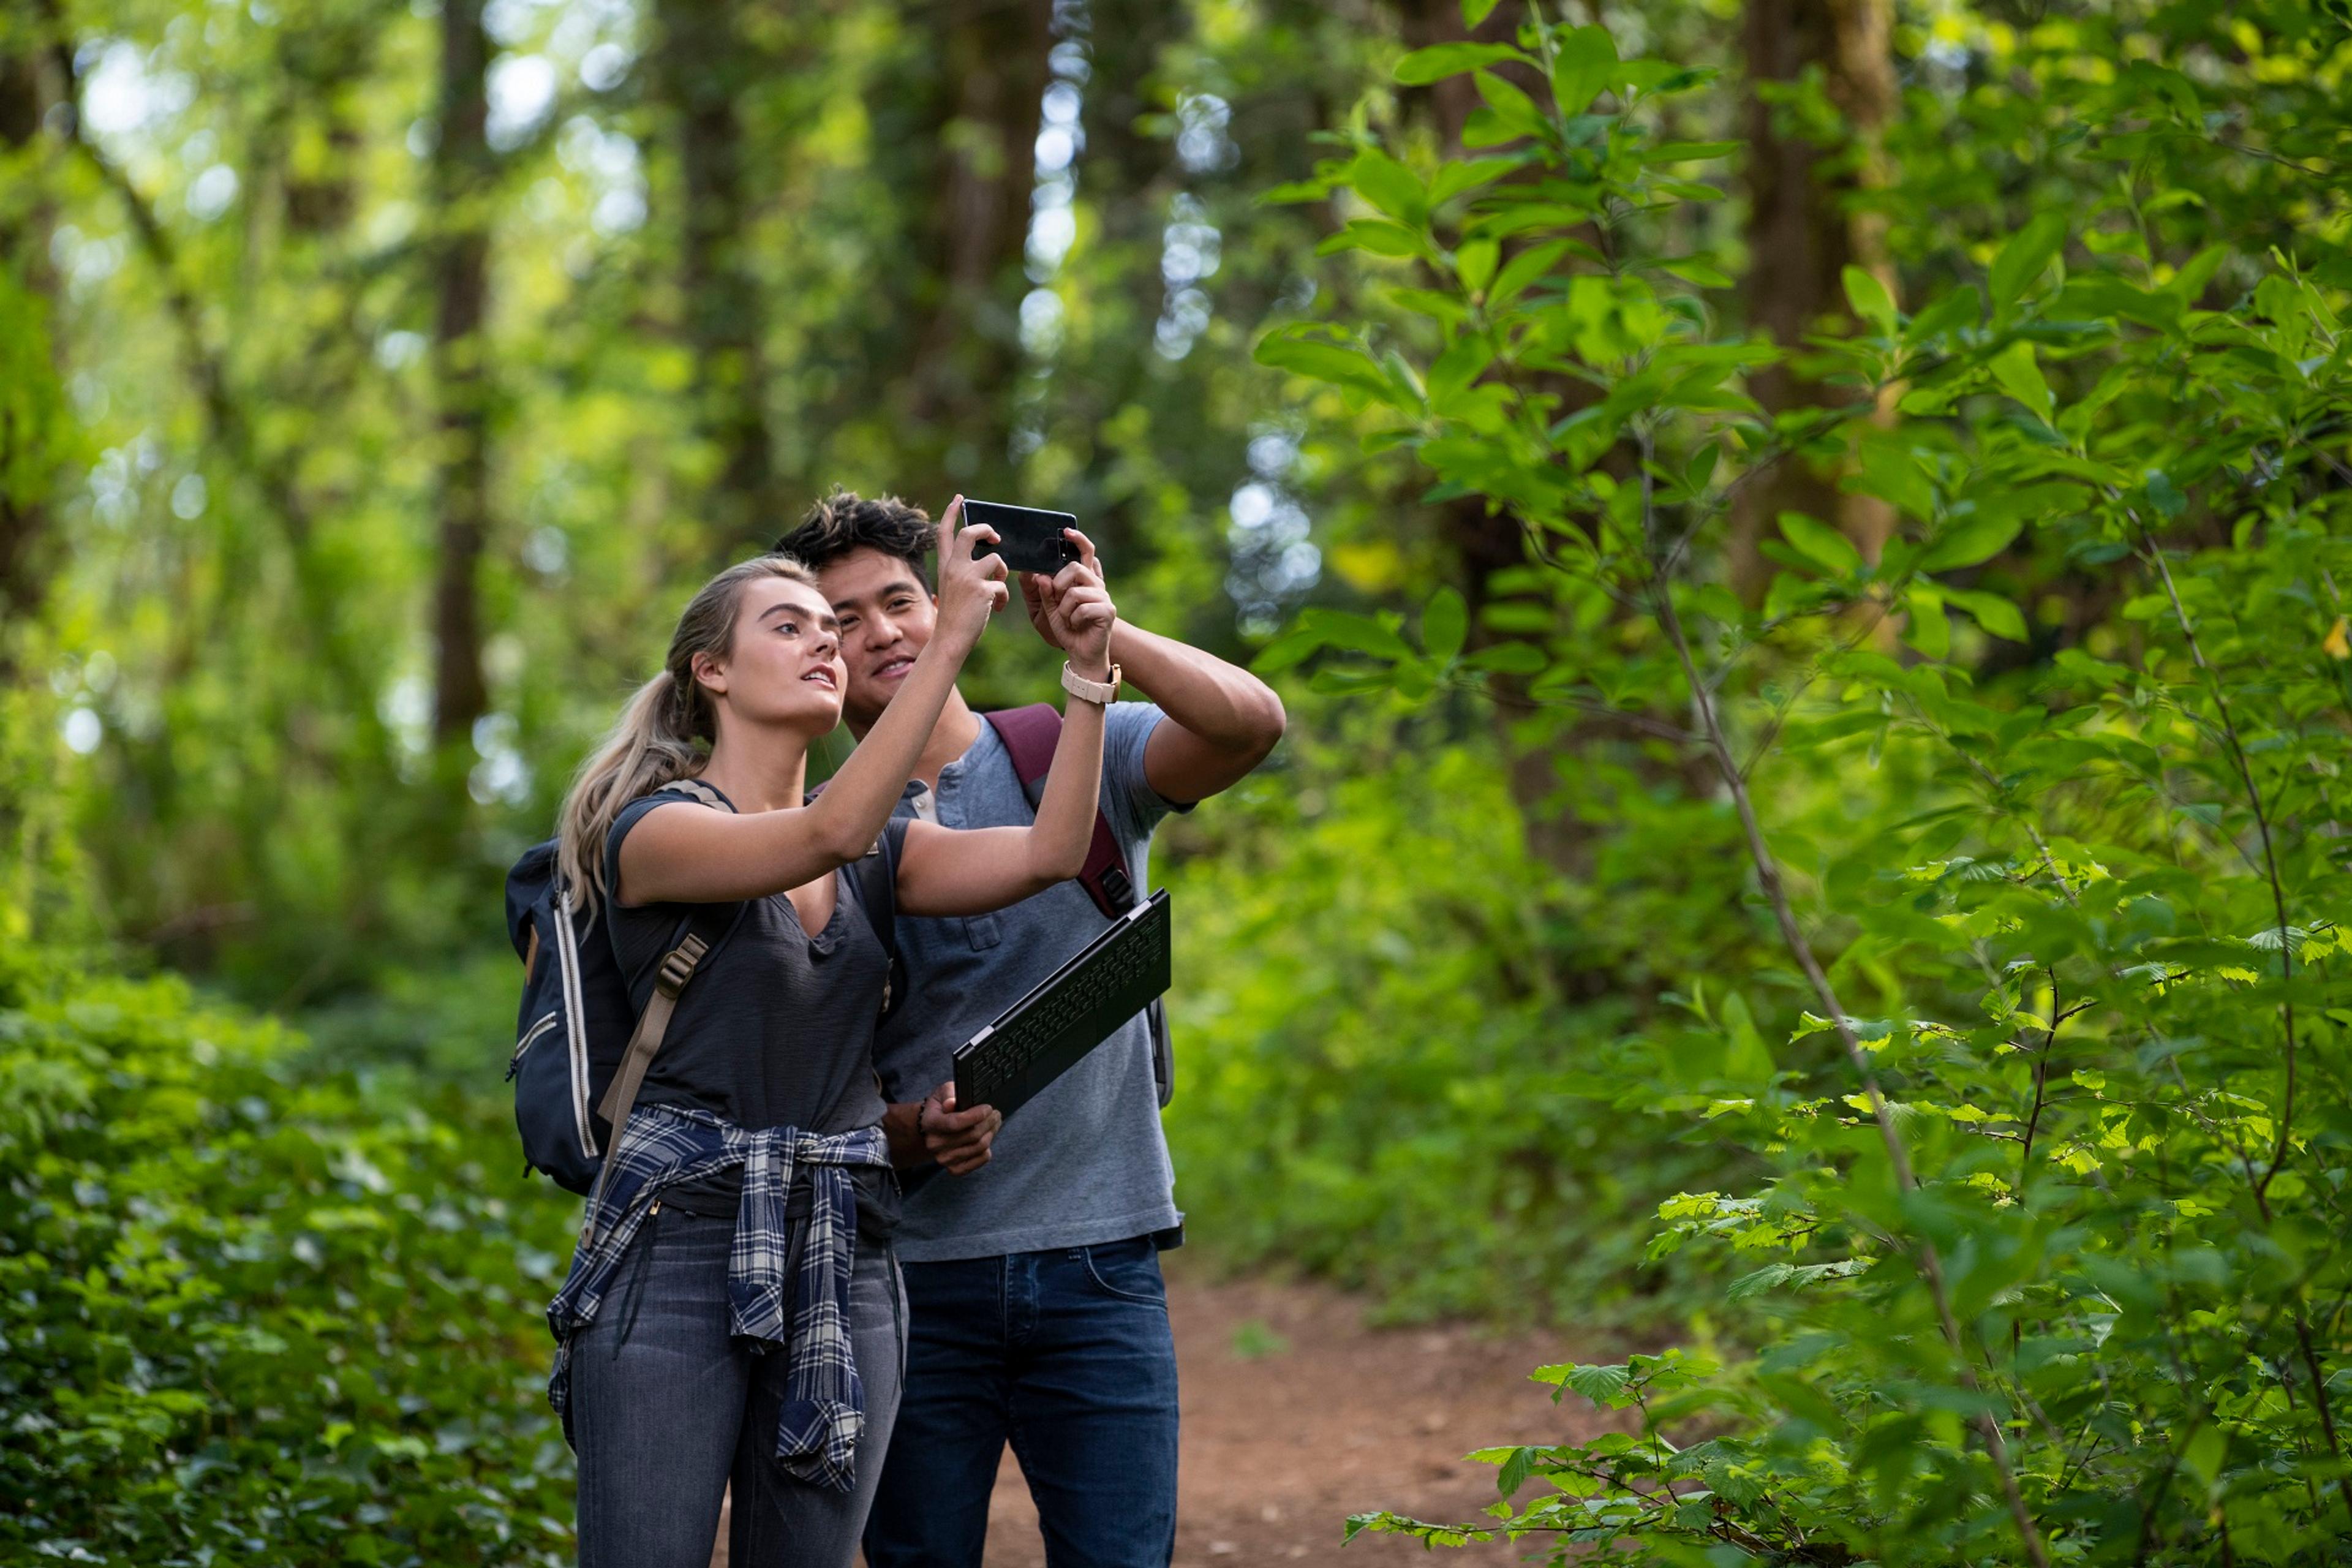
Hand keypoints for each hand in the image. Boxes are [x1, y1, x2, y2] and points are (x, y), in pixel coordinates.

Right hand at [918, 1081, 999, 1175]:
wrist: (932, 1129)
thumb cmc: (941, 1107)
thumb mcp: (943, 1093)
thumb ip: (948, 1094)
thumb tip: (952, 1103)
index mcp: (930, 1123)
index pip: (954, 1123)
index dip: (975, 1116)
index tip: (988, 1108)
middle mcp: (934, 1143)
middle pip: (972, 1135)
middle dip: (989, 1122)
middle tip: (995, 1113)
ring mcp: (943, 1158)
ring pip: (978, 1147)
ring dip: (991, 1133)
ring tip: (994, 1123)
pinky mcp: (954, 1168)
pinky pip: (979, 1161)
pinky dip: (987, 1150)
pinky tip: (986, 1139)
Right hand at [934, 497, 1009, 652]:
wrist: (949, 640)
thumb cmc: (954, 618)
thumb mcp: (952, 589)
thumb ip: (963, 572)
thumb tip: (987, 559)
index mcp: (945, 566)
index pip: (944, 532)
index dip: (951, 513)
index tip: (959, 498)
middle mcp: (954, 568)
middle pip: (970, 533)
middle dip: (987, 530)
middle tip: (996, 538)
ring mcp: (967, 578)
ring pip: (996, 560)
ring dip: (1003, 574)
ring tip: (997, 589)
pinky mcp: (982, 590)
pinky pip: (1003, 586)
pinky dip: (1003, 598)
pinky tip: (996, 609)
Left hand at [1022, 529, 1115, 676]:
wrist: (1080, 654)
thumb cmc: (1066, 629)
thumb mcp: (1045, 609)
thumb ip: (1041, 592)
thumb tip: (1039, 575)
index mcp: (1082, 580)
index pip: (1084, 552)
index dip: (1077, 539)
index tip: (1066, 530)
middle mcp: (1095, 584)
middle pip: (1075, 568)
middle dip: (1059, 584)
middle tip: (1057, 599)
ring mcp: (1103, 596)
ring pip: (1074, 591)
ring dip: (1064, 609)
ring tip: (1068, 619)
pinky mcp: (1107, 610)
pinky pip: (1082, 608)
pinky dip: (1073, 619)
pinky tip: (1078, 626)